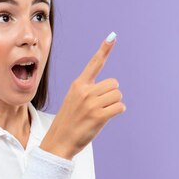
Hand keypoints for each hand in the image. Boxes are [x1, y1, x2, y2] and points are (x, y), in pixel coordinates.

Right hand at [41, 32, 125, 158]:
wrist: (59, 142)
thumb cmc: (68, 123)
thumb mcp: (73, 101)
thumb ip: (88, 92)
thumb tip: (111, 89)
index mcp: (78, 85)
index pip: (94, 63)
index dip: (104, 49)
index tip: (113, 36)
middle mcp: (85, 91)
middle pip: (114, 84)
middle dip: (112, 94)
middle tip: (100, 106)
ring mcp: (91, 103)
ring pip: (118, 95)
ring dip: (114, 104)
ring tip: (100, 114)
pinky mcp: (99, 116)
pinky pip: (119, 107)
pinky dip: (117, 112)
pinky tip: (105, 119)